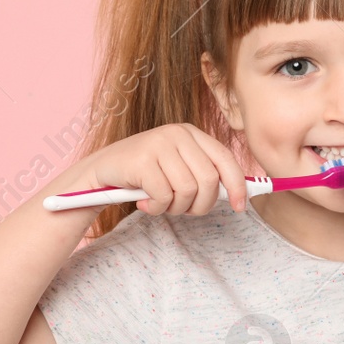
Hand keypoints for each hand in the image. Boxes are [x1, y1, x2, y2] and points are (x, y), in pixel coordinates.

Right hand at [83, 123, 249, 214]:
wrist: (102, 172)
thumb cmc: (146, 174)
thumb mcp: (179, 168)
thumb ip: (205, 175)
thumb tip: (239, 196)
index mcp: (191, 133)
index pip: (225, 159)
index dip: (237, 185)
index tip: (240, 207)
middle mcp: (177, 133)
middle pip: (208, 180)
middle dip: (200, 204)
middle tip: (184, 210)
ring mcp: (159, 144)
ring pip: (187, 191)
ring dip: (176, 208)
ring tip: (160, 204)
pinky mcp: (142, 160)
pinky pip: (164, 196)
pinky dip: (156, 208)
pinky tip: (144, 203)